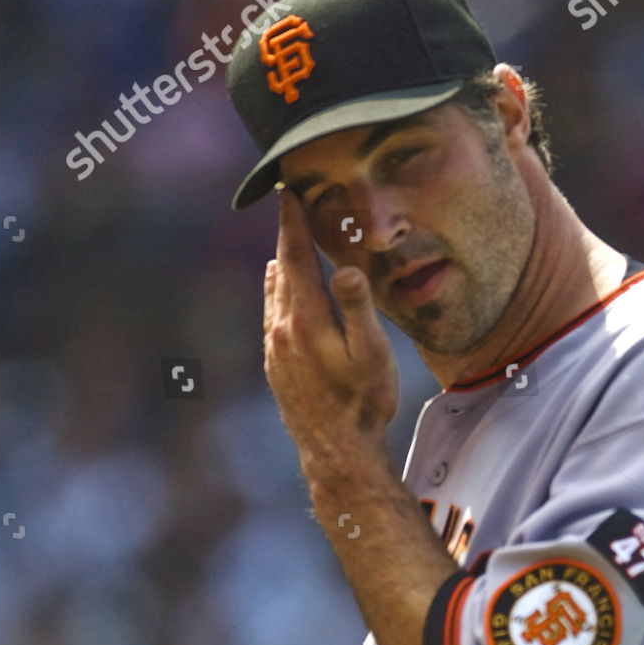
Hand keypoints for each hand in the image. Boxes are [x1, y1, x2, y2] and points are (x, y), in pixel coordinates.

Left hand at [263, 189, 399, 482]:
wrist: (337, 452)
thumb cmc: (363, 402)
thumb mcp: (372, 353)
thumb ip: (359, 307)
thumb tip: (346, 268)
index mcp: (306, 319)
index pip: (296, 257)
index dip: (293, 222)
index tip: (289, 193)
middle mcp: (282, 330)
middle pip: (282, 271)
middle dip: (287, 238)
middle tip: (289, 209)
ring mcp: (274, 350)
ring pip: (273, 295)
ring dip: (281, 268)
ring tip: (285, 247)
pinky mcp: (274, 367)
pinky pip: (271, 318)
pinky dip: (276, 296)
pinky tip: (280, 295)